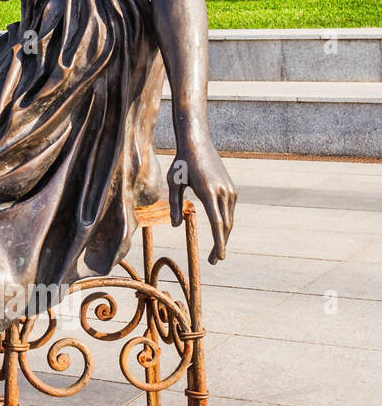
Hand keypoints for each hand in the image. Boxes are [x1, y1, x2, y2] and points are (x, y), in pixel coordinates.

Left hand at [168, 137, 236, 263]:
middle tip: (213, 261)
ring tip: (215, 252)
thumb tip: (175, 225)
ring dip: (223, 236)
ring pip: (228, 219)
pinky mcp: (231, 190)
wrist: (197, 144)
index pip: (217, 223)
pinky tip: (218, 233)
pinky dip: (224, 224)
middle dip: (221, 245)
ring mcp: (230, 191)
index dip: (219, 242)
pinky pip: (228, 211)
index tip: (219, 257)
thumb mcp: (173, 182)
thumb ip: (174, 204)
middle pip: (225, 225)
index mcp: (209, 191)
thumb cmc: (181, 163)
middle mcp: (223, 192)